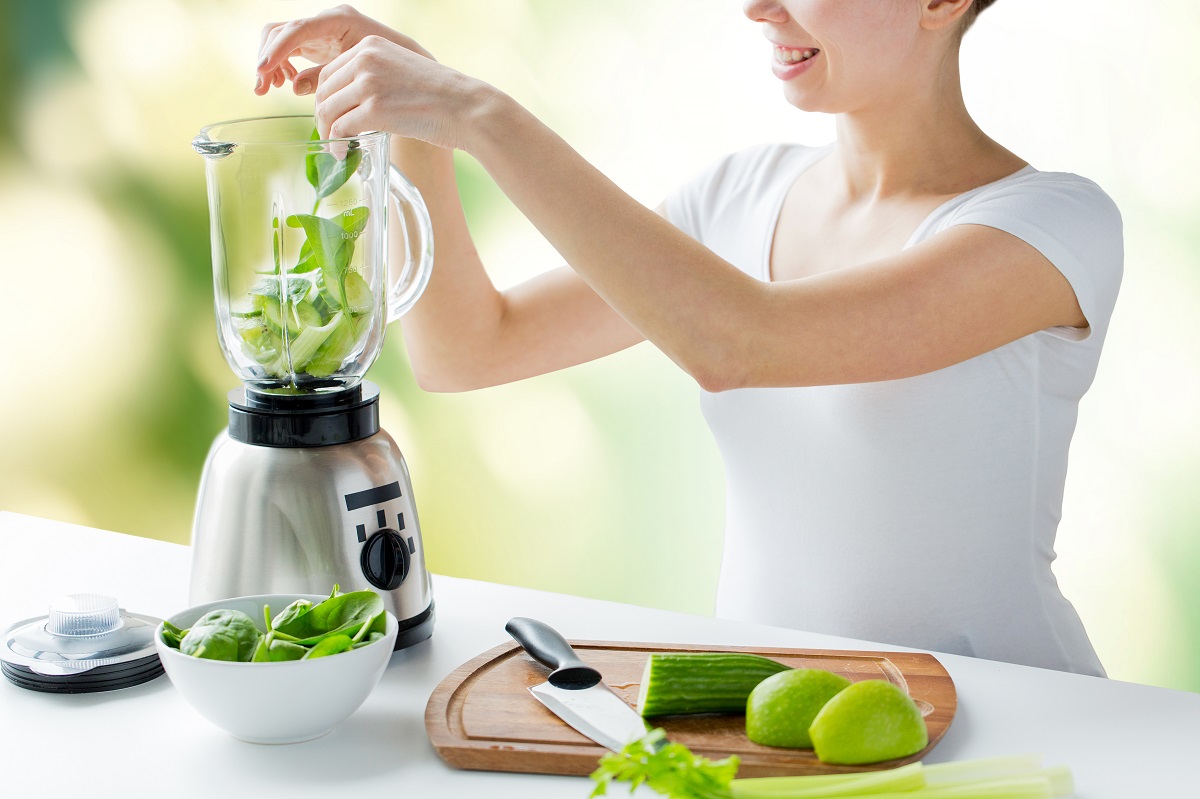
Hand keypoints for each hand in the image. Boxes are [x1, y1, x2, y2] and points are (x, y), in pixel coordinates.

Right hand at [255, 4, 429, 96]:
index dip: (278, 49)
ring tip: (270, 87)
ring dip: (269, 62)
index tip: (263, 69)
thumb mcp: (358, 74)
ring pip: (278, 38)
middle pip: (280, 30)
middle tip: (262, 87)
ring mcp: (317, 30)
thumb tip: (295, 86)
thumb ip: (327, 78)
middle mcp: (324, 20)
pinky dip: (280, 65)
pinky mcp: (314, 42)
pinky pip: (287, 48)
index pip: (299, 29)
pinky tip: (284, 83)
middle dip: (267, 57)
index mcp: (339, 20)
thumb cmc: (388, 69)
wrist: (403, 67)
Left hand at [255, 6, 480, 149]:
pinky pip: (341, 128)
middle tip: (331, 137)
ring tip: (336, 148)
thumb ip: (376, 76)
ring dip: (327, 133)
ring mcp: (368, 83)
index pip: (330, 71)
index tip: (332, 117)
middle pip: (324, 90)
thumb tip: (354, 101)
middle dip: (323, 117)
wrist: (466, 107)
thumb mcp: (402, 71)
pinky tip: (343, 154)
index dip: (326, 98)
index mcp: (370, 46)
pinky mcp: (374, 108)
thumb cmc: (441, 96)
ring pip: (328, 110)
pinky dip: (337, 144)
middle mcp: (365, 59)